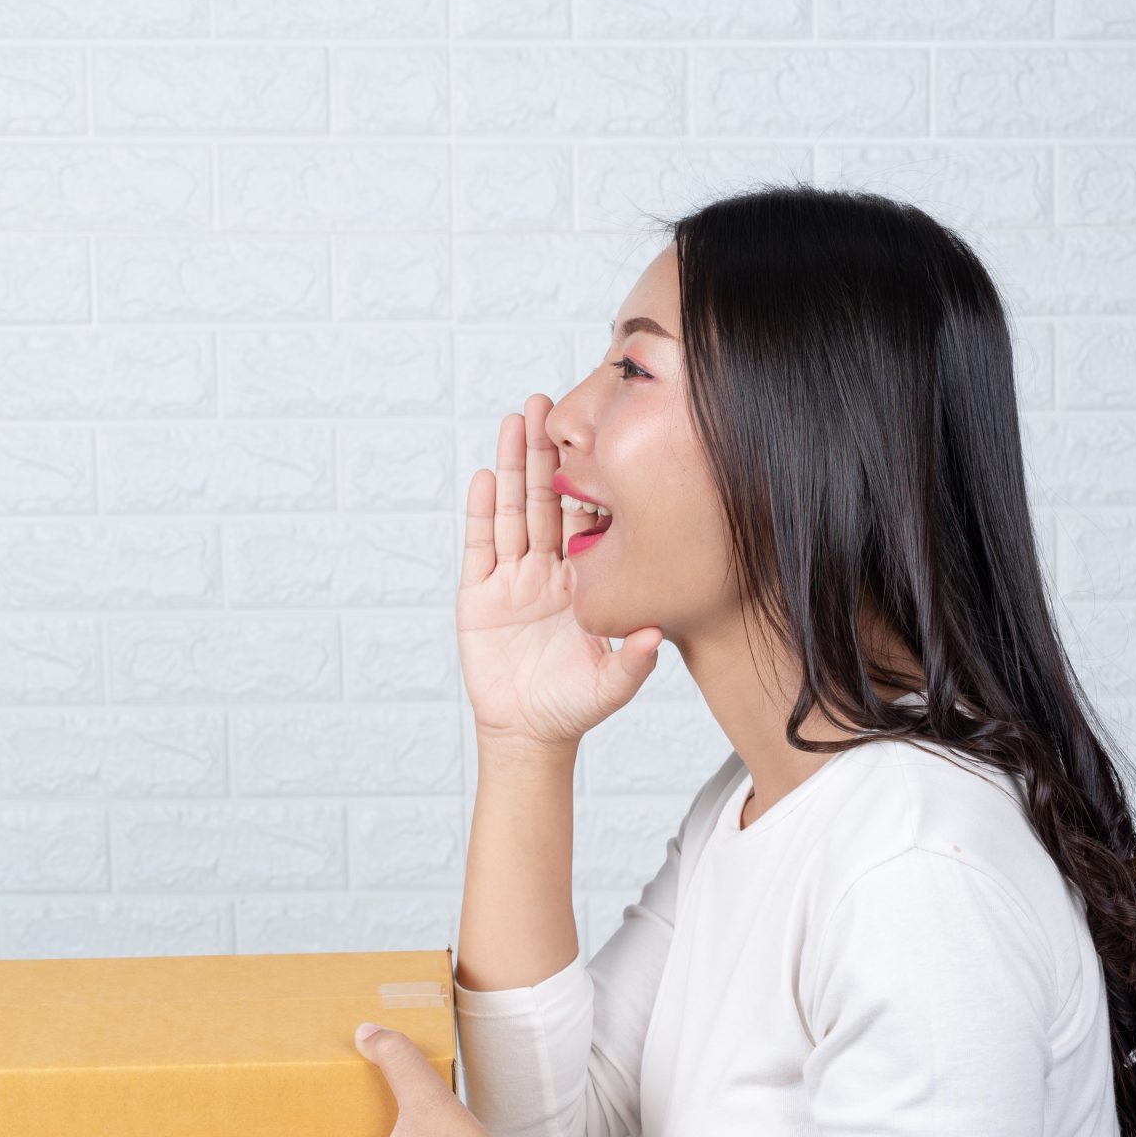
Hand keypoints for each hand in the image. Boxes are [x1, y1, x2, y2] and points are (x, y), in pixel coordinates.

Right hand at [460, 396, 661, 749]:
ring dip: (512, 467)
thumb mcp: (613, 683)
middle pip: (543, 499)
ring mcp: (511, 580)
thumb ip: (634, 660)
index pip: (583, 516)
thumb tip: (656, 636)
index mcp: (581, 579)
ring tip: (514, 421)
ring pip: (511, 512)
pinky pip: (481, 546)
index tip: (593, 433)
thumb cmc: (575, 706)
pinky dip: (482, 512)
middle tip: (546, 402)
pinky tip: (486, 476)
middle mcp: (546, 570)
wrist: (530, 734)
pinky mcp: (479, 596)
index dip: (584, 476)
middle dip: (543, 452)